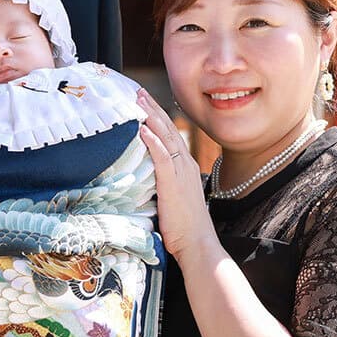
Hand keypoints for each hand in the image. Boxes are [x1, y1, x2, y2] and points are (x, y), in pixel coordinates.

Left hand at [134, 91, 214, 261]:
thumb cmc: (184, 228)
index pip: (170, 135)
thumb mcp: (173, 199)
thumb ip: (163, 184)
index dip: (157, 117)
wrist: (198, 244)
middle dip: (152, 108)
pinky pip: (162, 156)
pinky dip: (153, 141)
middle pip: (168, 129)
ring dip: (150, 117)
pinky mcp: (173, 183)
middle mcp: (186, 164)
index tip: (144, 102)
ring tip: (137, 100)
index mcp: (186, 167)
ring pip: (165, 137)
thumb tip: (145, 178)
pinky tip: (143, 128)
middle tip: (137, 91)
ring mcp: (181, 172)